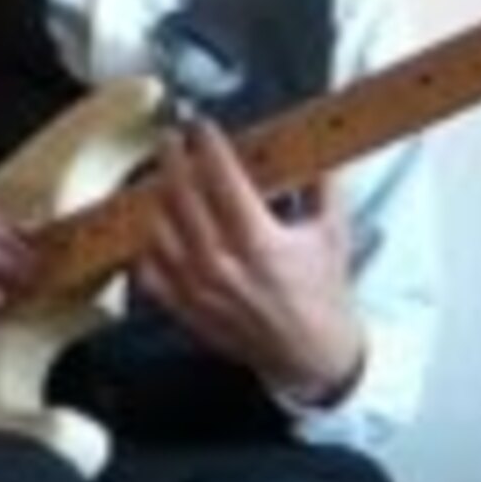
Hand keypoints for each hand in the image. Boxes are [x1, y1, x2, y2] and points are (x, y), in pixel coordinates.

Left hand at [137, 120, 366, 404]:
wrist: (311, 355)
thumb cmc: (323, 292)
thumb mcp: (333, 233)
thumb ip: (322, 185)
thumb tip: (311, 144)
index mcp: (260, 243)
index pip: (223, 180)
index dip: (209, 147)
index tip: (202, 126)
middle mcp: (222, 265)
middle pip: (182, 198)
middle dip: (172, 160)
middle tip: (169, 138)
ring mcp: (198, 290)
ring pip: (159, 231)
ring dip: (157, 198)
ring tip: (160, 177)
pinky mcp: (186, 310)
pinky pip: (150, 272)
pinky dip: (147, 246)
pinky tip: (154, 227)